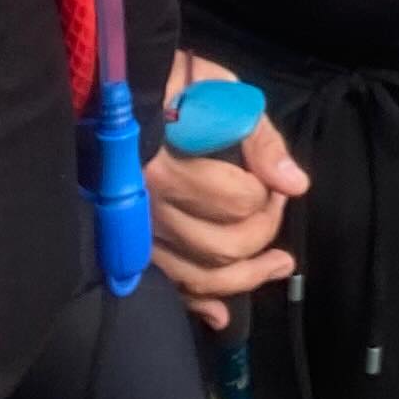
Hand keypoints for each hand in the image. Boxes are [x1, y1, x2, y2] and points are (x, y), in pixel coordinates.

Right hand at [150, 51, 307, 329]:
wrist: (104, 93)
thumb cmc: (166, 84)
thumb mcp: (217, 87)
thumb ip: (258, 136)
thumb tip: (294, 183)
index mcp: (164, 164)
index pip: (236, 200)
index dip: (267, 194)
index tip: (274, 180)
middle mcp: (145, 206)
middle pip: (220, 245)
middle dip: (263, 232)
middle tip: (277, 207)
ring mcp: (135, 231)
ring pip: (197, 276)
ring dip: (246, 278)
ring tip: (280, 265)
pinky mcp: (129, 245)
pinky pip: (168, 285)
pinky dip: (198, 305)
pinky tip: (223, 314)